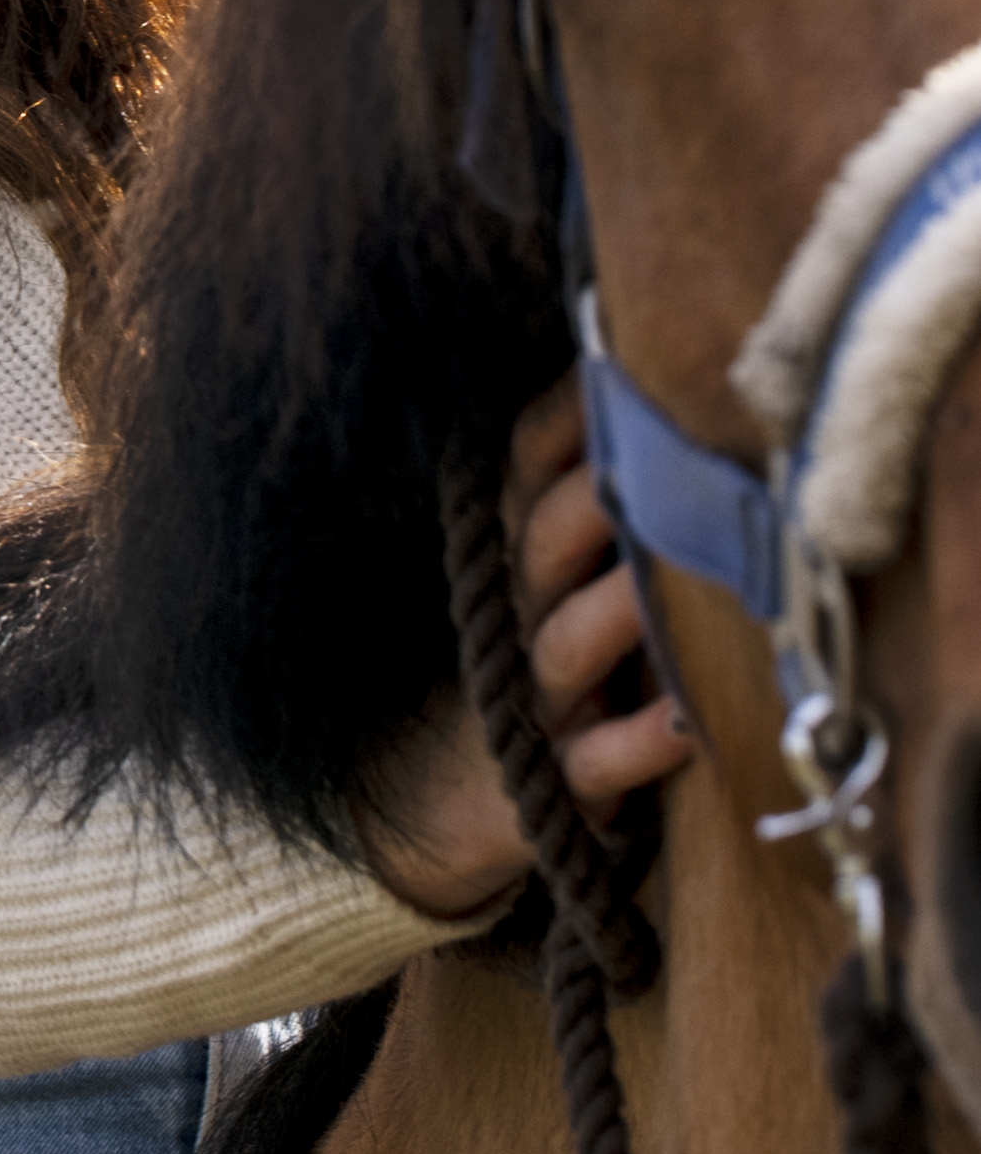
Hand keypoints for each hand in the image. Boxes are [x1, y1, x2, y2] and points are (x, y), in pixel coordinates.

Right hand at [351, 369, 694, 921]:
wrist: (464, 789)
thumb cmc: (548, 649)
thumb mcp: (555, 560)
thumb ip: (593, 478)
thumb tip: (648, 368)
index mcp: (521, 547)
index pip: (528, 463)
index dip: (566, 416)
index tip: (614, 364)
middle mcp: (523, 610)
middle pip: (544, 542)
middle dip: (593, 502)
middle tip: (650, 464)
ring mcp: (541, 695)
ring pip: (566, 645)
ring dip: (615, 613)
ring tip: (661, 584)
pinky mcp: (565, 780)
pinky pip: (598, 761)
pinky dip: (640, 744)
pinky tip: (689, 722)